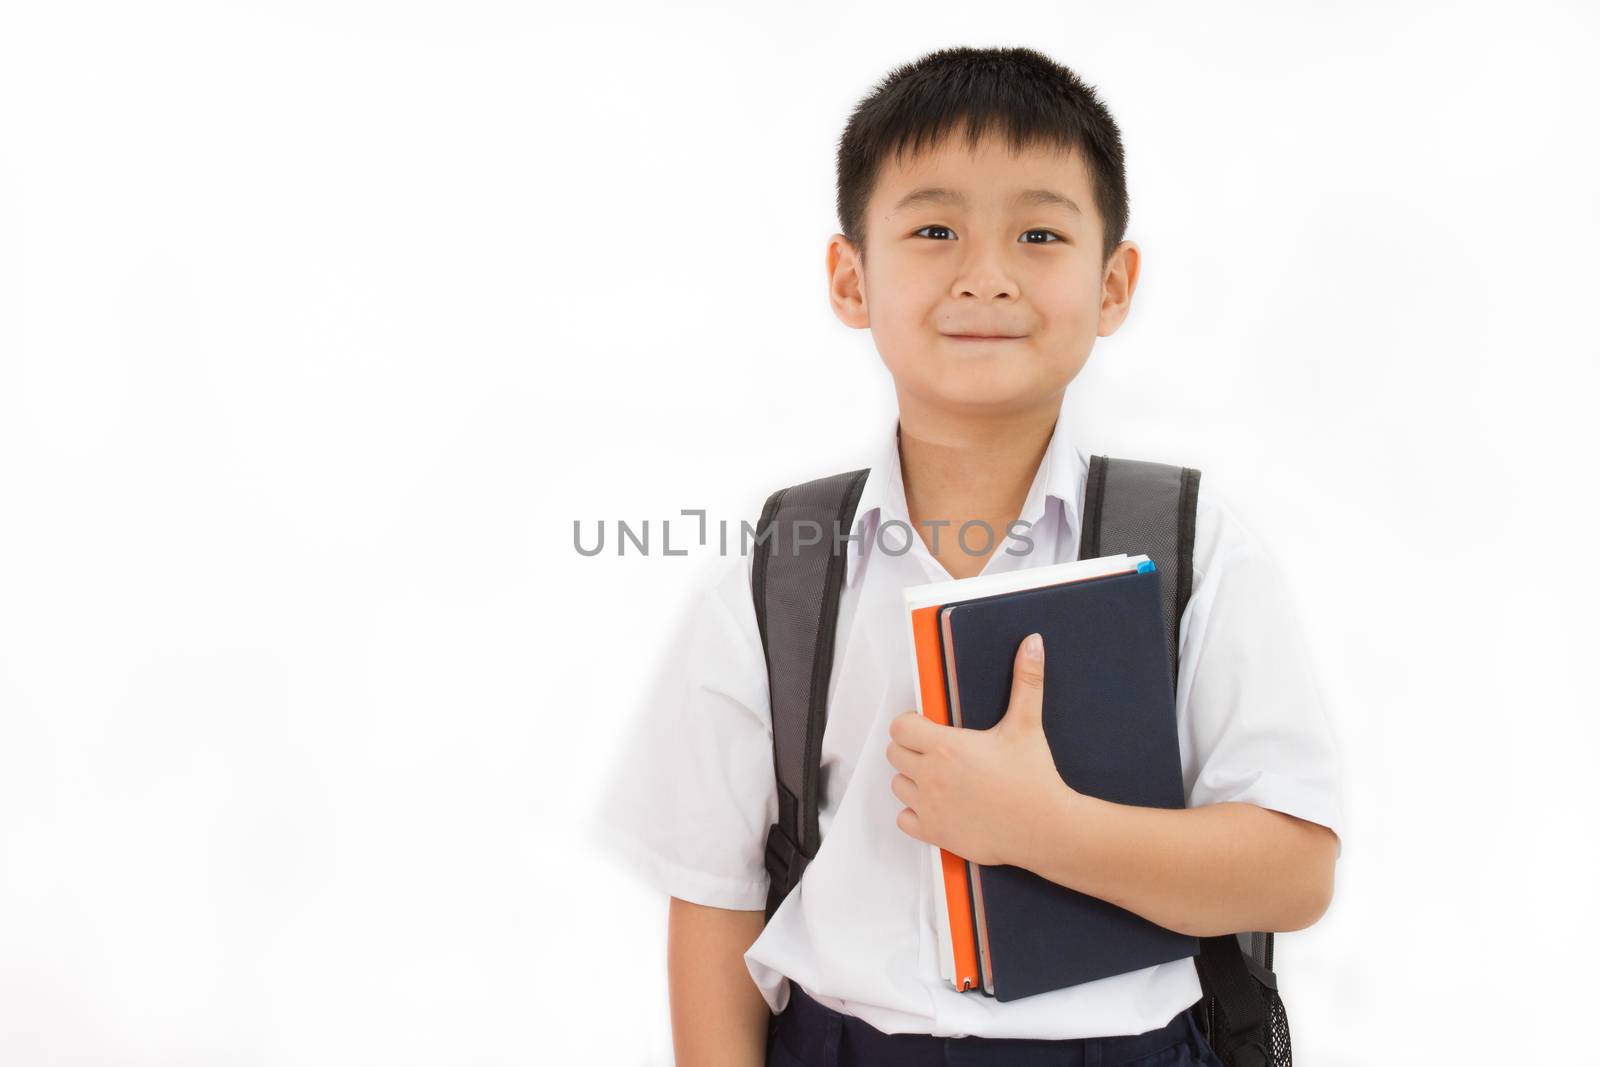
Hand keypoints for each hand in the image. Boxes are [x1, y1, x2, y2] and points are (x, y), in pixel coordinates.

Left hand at [885, 631, 1082, 866]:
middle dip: (910, 748)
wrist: (1046, 829)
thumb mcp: (1027, 725)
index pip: (900, 727)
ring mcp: (930, 807)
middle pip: (894, 754)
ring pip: (898, 786)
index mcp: (946, 746)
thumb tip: (1032, 643)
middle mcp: (931, 776)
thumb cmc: (1035, 779)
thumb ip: (1026, 681)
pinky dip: (915, 813)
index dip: (911, 723)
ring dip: (912, 779)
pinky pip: (904, 819)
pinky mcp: (934, 834)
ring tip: (940, 777)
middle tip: (936, 750)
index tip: (928, 725)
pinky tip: (939, 805)